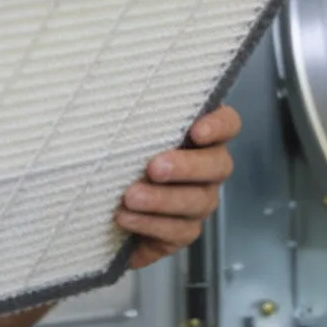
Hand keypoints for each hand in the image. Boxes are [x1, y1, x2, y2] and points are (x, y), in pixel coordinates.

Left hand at [116, 106, 239, 270]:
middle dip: (186, 167)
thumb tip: (110, 95)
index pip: (227, 123)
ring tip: (131, 197)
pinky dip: (151, 224)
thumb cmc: (116, 154)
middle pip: (218, 165)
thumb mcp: (120, 130)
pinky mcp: (183, 231)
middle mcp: (207, 167)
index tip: (196, 131)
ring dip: (163, 199)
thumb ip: (130, 116)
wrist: (99, 204)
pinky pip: (179, 231)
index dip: (218, 126)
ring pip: (197, 200)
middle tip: (154, 168)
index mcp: (198, 135)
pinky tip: (126, 218)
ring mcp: (199, 200)